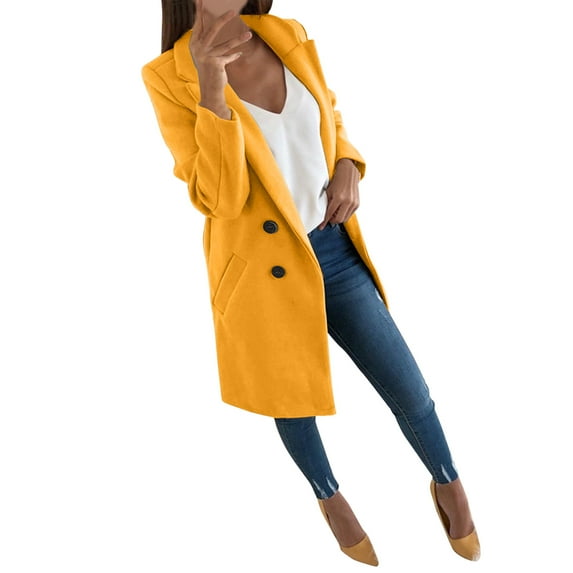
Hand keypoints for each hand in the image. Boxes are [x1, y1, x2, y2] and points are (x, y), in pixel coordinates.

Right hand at [189, 0, 251, 116]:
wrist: (209, 89)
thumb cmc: (208, 70)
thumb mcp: (206, 54)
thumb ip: (209, 42)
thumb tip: (218, 25)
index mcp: (194, 44)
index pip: (198, 24)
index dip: (200, 12)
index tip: (201, 0)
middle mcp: (199, 49)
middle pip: (212, 30)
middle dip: (222, 19)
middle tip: (232, 10)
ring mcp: (207, 57)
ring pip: (226, 44)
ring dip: (239, 39)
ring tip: (249, 34)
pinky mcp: (216, 64)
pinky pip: (229, 57)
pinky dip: (234, 56)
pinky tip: (240, 53)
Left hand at [318, 159, 359, 229]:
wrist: (348, 173)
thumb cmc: (336, 182)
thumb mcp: (328, 192)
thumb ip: (326, 204)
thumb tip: (322, 216)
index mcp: (339, 198)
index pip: (330, 214)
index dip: (324, 222)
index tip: (320, 227)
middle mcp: (348, 201)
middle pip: (339, 220)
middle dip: (332, 220)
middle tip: (328, 217)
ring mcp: (354, 203)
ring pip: (344, 219)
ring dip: (338, 218)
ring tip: (334, 211)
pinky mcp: (357, 204)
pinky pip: (349, 215)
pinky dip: (344, 214)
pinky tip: (340, 209)